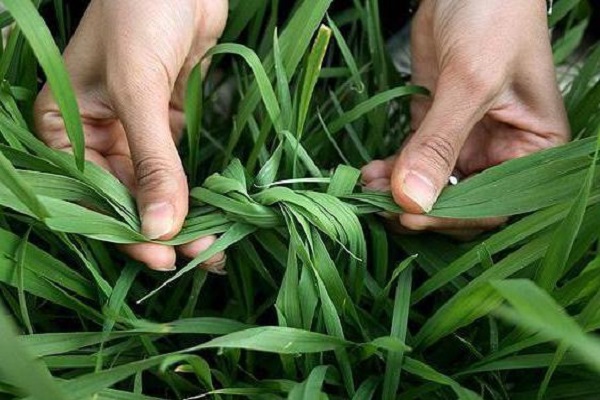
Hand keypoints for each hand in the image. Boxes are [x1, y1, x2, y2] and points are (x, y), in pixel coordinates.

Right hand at [34, 0, 227, 270]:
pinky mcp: (168, 118)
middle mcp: (96, 131)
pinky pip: (178, 163)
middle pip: (125, 195)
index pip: (90, 192)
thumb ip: (151, 161)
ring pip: (154, 184)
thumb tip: (159, 230)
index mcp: (63, 125)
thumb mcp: (138, 88)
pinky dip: (194, 187)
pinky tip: (213, 210)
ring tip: (212, 247)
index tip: (160, 256)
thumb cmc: (140, 13)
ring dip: (181, 214)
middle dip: (159, 229)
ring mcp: (135, 126)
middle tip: (198, 258)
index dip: (123, 229)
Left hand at [362, 0, 568, 237]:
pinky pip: (412, 160)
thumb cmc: (494, 18)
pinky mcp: (436, 126)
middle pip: (460, 202)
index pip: (496, 204)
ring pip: (431, 185)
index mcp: (534, 148)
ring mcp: (466, 141)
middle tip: (381, 206)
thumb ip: (440, 143)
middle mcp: (501, 152)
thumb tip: (411, 200)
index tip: (412, 214)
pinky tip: (368, 173)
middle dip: (419, 207)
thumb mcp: (470, 82)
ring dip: (397, 192)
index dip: (454, 216)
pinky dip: (390, 170)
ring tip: (367, 189)